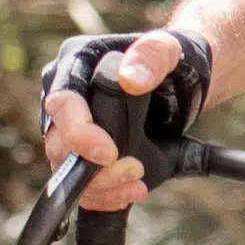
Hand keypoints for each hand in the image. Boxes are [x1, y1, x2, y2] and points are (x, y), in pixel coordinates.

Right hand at [38, 27, 210, 211]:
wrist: (185, 81)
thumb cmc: (173, 58)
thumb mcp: (170, 49)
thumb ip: (153, 56)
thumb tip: (130, 78)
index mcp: (75, 64)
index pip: (62, 104)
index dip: (79, 133)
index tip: (109, 153)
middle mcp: (66, 96)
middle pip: (58, 143)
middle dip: (94, 168)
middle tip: (136, 171)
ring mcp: (72, 126)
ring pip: (66, 169)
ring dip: (102, 186)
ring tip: (138, 184)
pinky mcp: (85, 151)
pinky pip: (82, 183)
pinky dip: (105, 195)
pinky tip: (131, 192)